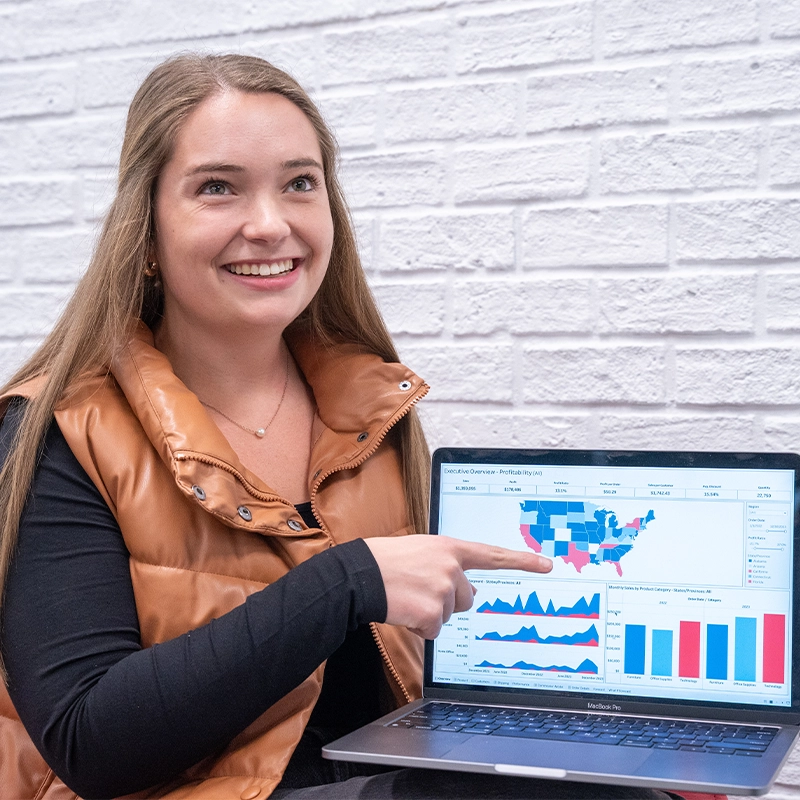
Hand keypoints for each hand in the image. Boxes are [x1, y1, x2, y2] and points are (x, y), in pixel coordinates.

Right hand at [365, 535, 551, 638]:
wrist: (360, 574)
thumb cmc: (386, 561)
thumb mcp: (421, 551)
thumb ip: (447, 564)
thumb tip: (468, 591)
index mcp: (449, 548)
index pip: (492, 555)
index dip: (522, 560)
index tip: (546, 564)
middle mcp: (451, 567)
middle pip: (466, 599)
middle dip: (446, 601)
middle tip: (418, 589)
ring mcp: (443, 590)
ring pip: (448, 615)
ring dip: (429, 613)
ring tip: (406, 596)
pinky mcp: (433, 613)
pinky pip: (434, 630)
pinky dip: (418, 626)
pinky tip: (403, 609)